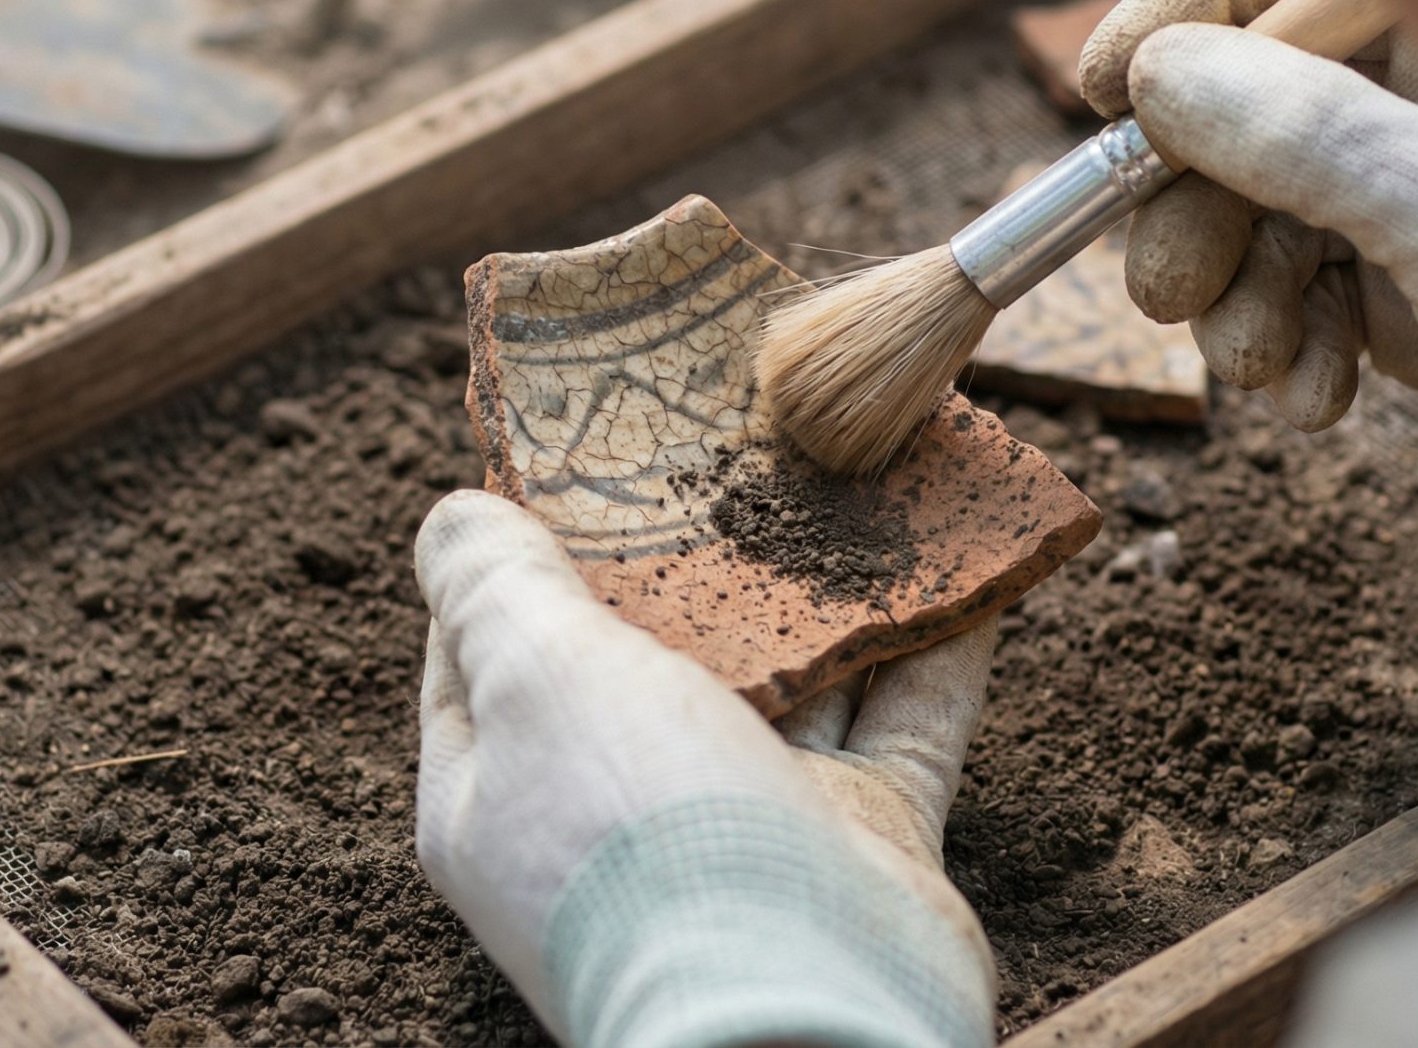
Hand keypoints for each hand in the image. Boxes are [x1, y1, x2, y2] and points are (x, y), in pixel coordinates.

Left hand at [414, 489, 998, 1046]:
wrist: (800, 1009)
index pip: (486, 645)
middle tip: (732, 428)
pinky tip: (966, 554)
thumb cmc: (641, 832)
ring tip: (856, 462)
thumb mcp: (533, 679)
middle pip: (650, 649)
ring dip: (825, 578)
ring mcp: (748, 825)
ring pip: (789, 674)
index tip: (576, 449)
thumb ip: (492, 589)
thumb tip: (451, 515)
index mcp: (503, 785)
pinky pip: (904, 718)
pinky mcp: (863, 838)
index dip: (523, 544)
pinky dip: (937, 640)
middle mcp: (620, 806)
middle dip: (693, 547)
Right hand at [1076, 0, 1417, 592]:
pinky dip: (1290, 344)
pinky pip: (1303, 290)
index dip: (1190, 10)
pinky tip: (1322, 401)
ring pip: (1264, 207)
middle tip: (1166, 289)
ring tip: (1265, 368)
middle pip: (1254, 100)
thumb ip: (1299, 134)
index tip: (1101, 88)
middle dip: (1198, 201)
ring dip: (1239, 293)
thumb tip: (1159, 75)